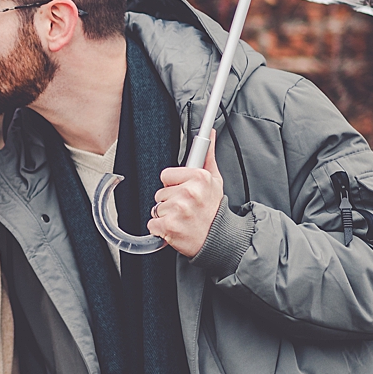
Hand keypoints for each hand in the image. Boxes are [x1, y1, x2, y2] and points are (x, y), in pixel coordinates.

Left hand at [151, 131, 223, 257]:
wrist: (220, 240)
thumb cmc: (214, 211)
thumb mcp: (215, 181)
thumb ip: (207, 155)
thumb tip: (208, 133)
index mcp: (198, 178)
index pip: (166, 175)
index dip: (174, 185)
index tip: (185, 193)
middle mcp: (188, 192)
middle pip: (160, 193)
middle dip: (170, 201)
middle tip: (187, 209)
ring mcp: (178, 210)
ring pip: (156, 208)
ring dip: (166, 216)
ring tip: (183, 220)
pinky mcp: (169, 227)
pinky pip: (152, 224)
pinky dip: (160, 230)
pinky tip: (176, 229)